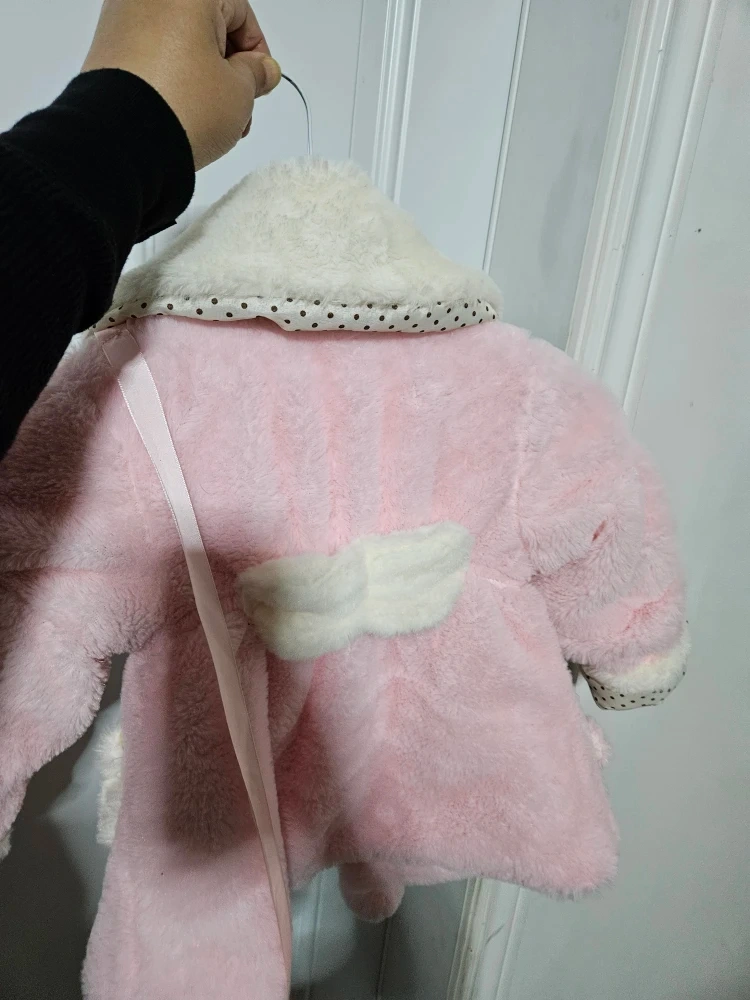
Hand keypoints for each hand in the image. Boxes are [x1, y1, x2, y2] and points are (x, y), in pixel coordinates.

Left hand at [82, 0, 281, 169]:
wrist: (122, 139)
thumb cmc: (183, 107)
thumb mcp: (239, 93)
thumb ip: (256, 74)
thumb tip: (261, 69)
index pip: (240, 11)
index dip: (257, 52)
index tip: (260, 82)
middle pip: (206, 26)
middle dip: (227, 67)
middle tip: (238, 106)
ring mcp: (123, 17)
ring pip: (178, 42)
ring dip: (200, 76)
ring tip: (210, 118)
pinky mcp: (106, 45)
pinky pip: (151, 55)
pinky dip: (171, 78)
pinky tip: (181, 112)